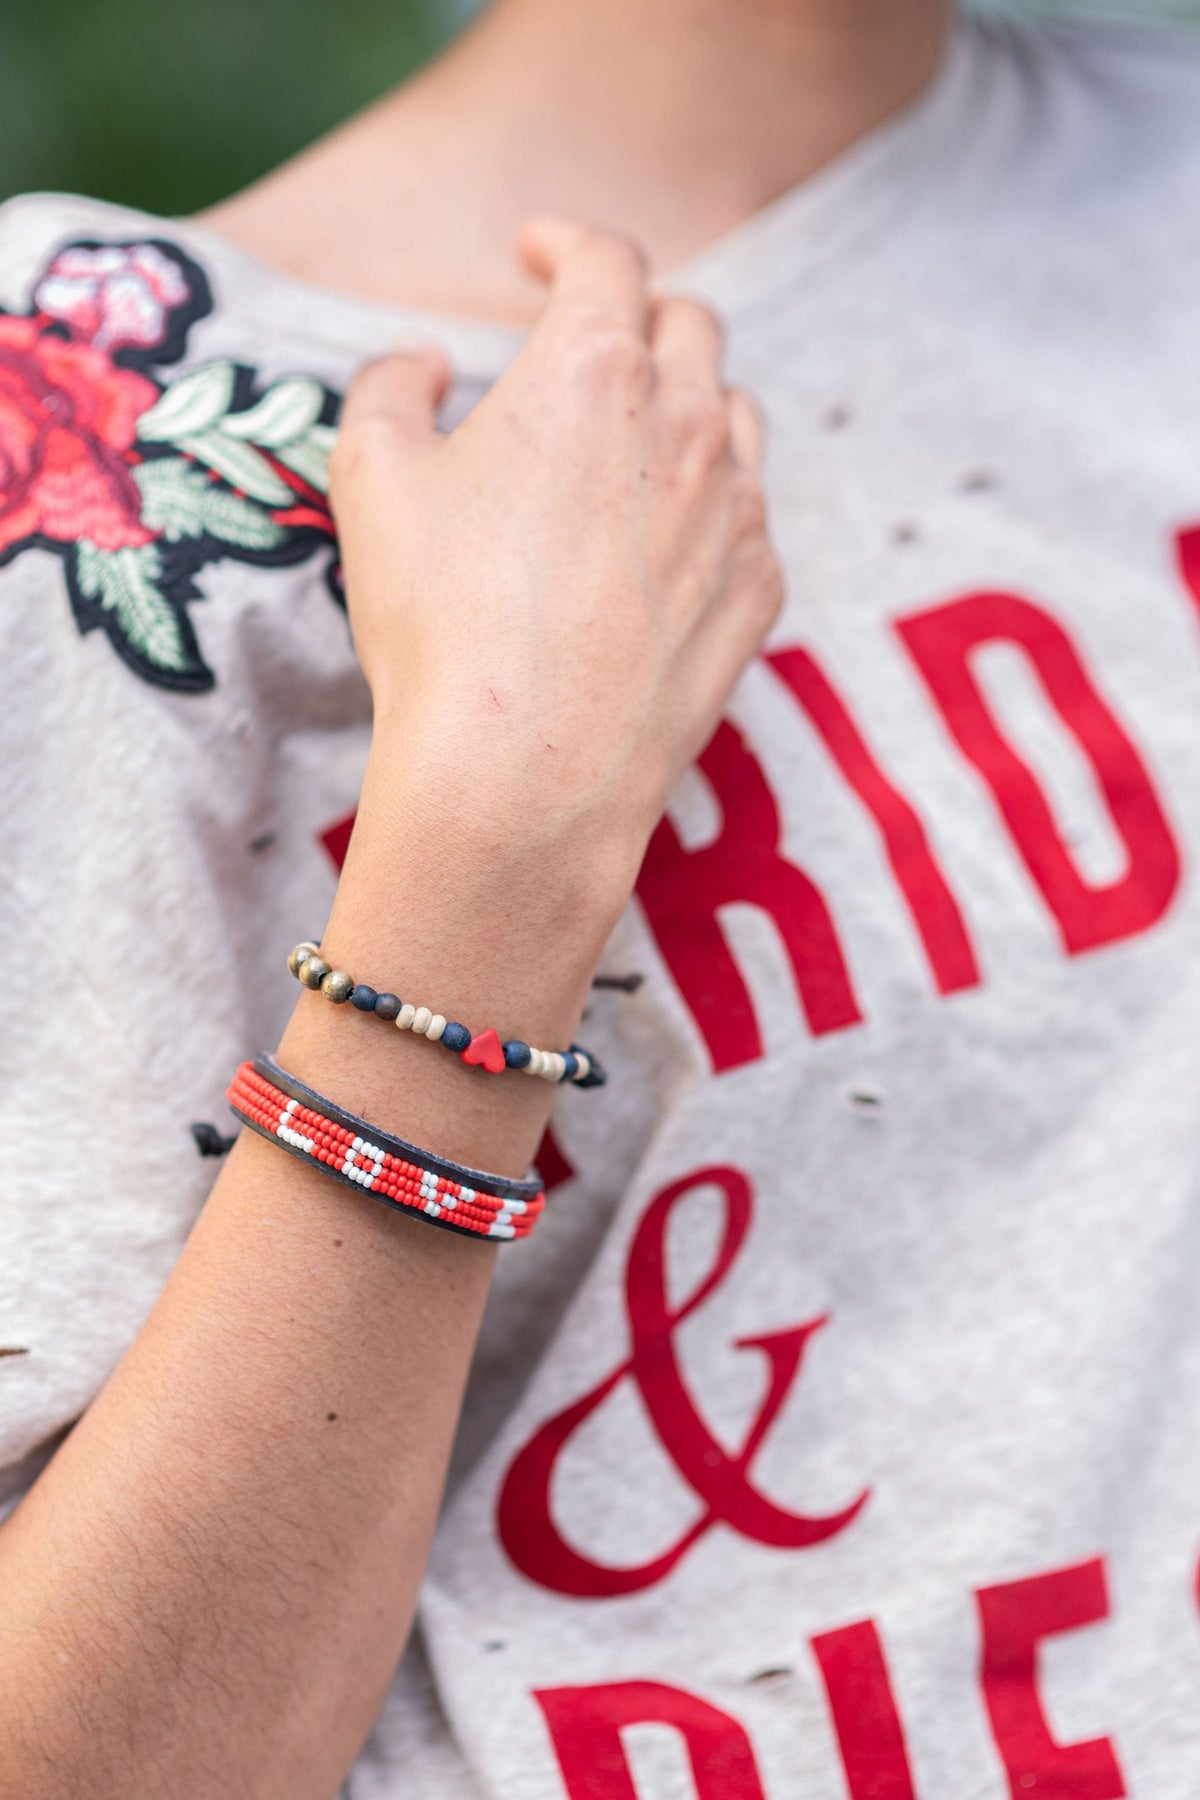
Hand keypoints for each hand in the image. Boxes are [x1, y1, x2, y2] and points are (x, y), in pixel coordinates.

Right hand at [329, 218, 782, 910]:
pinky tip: (663, 544)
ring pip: (735, 416)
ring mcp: (738, 512)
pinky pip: (750, 520)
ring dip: (689, 405)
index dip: (565, 244)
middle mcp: (689, 425)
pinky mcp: (758, 594)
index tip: (535, 254)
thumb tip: (426, 363)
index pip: (605, 261)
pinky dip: (711, 507)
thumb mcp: (371, 476)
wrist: (523, 772)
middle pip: (689, 326)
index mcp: (596, 371)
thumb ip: (392, 386)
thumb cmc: (440, 620)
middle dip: (636, 316)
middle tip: (589, 343)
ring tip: (635, 441)